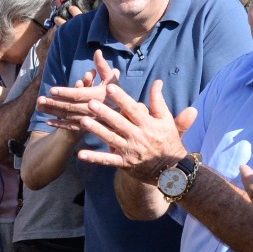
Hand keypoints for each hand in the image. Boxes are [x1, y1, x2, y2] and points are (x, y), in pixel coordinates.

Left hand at [34, 49, 120, 131]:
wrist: (125, 118)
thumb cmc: (117, 95)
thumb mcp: (113, 79)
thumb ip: (103, 66)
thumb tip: (97, 51)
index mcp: (97, 96)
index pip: (78, 94)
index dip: (65, 92)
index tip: (52, 90)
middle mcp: (92, 109)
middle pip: (69, 106)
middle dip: (53, 103)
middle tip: (39, 99)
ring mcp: (89, 120)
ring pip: (68, 116)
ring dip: (53, 112)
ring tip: (39, 107)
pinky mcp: (87, 127)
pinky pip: (71, 126)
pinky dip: (59, 124)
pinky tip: (48, 121)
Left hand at [72, 80, 195, 177]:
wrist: (171, 169)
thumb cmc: (167, 141)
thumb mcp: (166, 120)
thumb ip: (158, 101)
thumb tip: (157, 81)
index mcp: (148, 124)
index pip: (132, 109)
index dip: (121, 98)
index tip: (110, 87)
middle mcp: (138, 137)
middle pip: (118, 123)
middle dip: (104, 113)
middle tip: (90, 103)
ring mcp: (130, 151)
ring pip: (111, 139)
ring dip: (97, 130)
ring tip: (83, 121)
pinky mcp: (124, 163)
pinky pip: (107, 161)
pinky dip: (95, 158)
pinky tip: (81, 154)